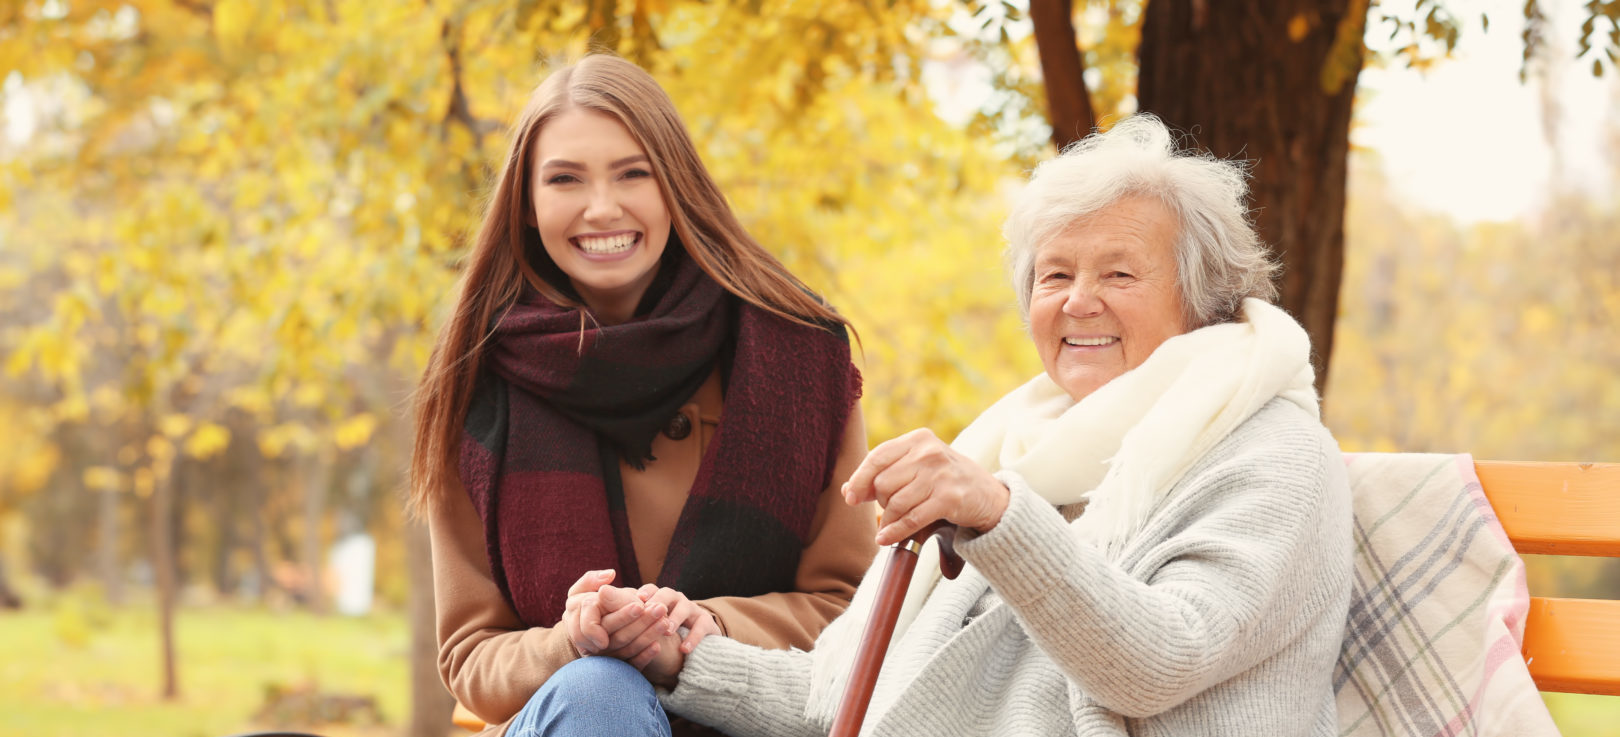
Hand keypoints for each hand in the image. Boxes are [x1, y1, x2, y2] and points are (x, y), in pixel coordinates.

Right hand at [560, 570, 669, 662]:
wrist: (597, 629)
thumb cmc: (592, 604)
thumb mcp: (585, 591)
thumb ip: (591, 580)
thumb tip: (610, 574)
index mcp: (581, 622)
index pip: (601, 622)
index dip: (621, 615)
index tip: (640, 606)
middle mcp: (590, 643)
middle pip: (617, 636)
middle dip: (640, 622)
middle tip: (660, 609)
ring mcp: (603, 657)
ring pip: (625, 649)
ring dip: (647, 636)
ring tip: (665, 623)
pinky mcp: (614, 668)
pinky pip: (630, 665)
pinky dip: (644, 656)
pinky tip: (657, 646)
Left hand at [630, 585, 720, 687]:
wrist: (689, 648)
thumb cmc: (658, 635)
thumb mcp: (642, 626)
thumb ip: (622, 614)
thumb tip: (597, 604)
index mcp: (657, 598)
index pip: (649, 590)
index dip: (642, 595)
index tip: (634, 601)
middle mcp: (675, 600)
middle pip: (667, 594)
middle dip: (658, 603)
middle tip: (648, 612)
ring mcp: (692, 610)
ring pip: (684, 608)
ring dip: (674, 618)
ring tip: (666, 630)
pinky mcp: (707, 624)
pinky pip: (701, 628)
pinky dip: (693, 638)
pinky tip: (684, 650)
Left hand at [841, 428, 1009, 545]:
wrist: (989, 496)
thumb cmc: (946, 481)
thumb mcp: (918, 468)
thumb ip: (885, 474)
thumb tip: (848, 490)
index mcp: (918, 439)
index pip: (878, 457)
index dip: (860, 479)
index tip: (851, 498)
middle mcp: (929, 452)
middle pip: (884, 482)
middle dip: (881, 502)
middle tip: (889, 511)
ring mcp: (940, 474)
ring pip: (896, 502)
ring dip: (889, 520)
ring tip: (890, 527)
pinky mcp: (949, 498)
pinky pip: (911, 519)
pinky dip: (895, 532)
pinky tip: (886, 539)